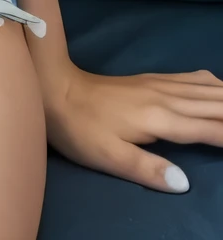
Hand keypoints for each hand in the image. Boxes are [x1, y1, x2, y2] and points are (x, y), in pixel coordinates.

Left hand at [42, 62, 222, 192]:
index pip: (210, 128)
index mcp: (160, 118)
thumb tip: (185, 184)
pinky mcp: (151, 79)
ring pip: (207, 87)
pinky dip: (214, 84)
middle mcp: (166, 97)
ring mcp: (159, 84)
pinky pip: (192, 78)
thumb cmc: (81, 129)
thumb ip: (148, 170)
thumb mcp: (110, 157)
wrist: (55, 88)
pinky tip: (218, 88)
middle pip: (215, 103)